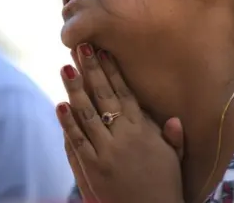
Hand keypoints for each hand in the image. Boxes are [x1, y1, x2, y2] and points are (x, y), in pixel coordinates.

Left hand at [56, 43, 184, 202]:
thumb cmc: (164, 186)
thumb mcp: (174, 158)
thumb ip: (172, 137)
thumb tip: (172, 118)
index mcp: (144, 131)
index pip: (124, 93)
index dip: (112, 72)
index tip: (103, 52)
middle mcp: (124, 137)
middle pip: (104, 96)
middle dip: (91, 70)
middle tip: (81, 47)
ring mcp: (107, 152)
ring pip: (87, 114)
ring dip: (75, 89)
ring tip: (65, 68)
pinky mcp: (93, 168)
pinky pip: (77, 141)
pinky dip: (68, 123)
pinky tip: (60, 105)